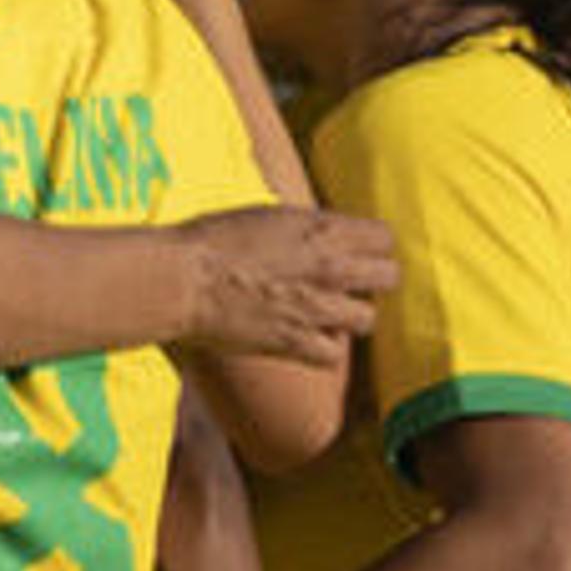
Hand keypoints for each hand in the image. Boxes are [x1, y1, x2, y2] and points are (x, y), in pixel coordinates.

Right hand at [177, 207, 395, 363]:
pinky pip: (334, 354)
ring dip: (349, 317)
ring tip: (326, 315)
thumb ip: (304, 226)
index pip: (384, 238)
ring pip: (367, 319)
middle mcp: (329, 267)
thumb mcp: (266, 215)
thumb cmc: (212, 240)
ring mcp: (315, 307)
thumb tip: (319, 230)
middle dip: (372, 281)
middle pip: (388, 277)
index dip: (373, 246)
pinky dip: (323, 350)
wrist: (182, 279)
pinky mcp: (295, 341)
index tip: (357, 252)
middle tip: (349, 285)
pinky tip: (306, 339)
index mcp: (322, 229)